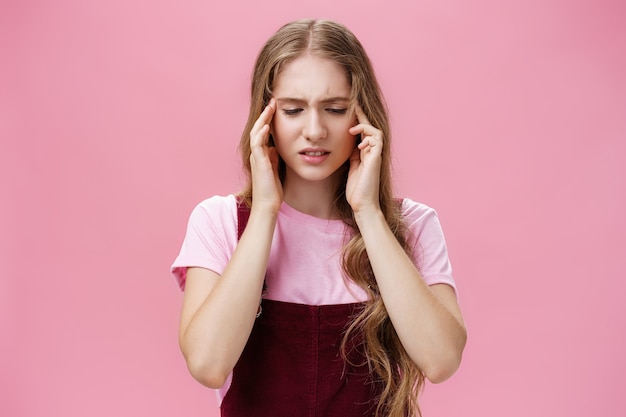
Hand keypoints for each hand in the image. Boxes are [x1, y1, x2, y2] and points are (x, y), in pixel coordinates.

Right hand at [249, 98, 282, 212]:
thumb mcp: (275, 170)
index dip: (268, 120)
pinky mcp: (259, 163)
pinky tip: (266, 125)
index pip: (263, 132)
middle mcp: (256, 154)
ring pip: (255, 133)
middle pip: (258, 129)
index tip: (276, 108)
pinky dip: (261, 134)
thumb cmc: (272, 191)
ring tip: (270, 108)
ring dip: (263, 120)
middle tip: (273, 102)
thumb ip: (273, 158)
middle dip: (265, 115)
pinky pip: (257, 145)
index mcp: (261, 155)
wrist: (268, 205)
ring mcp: (256, 158)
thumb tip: (274, 147)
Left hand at [346, 105, 382, 213]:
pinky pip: (377, 141)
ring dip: (364, 128)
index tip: (351, 109)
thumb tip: (350, 145)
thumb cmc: (357, 190)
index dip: (358, 121)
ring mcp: (376, 156)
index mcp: (366, 154)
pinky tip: (359, 145)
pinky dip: (368, 139)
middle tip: (354, 105)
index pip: (364, 133)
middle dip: (362, 116)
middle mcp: (373, 153)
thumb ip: (353, 157)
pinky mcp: (376, 160)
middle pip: (371, 129)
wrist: (363, 204)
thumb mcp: (351, 168)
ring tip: (353, 130)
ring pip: (376, 132)